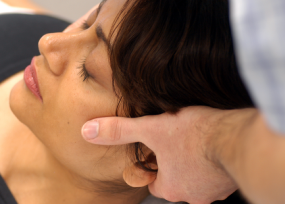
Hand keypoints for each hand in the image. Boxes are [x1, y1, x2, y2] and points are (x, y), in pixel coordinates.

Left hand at [81, 106, 237, 203]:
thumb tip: (88, 131)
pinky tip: (210, 142)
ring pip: (195, 176)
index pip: (153, 181)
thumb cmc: (194, 135)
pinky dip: (209, 160)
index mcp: (169, 186)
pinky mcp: (230, 180)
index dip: (151, 164)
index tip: (154, 149)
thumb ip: (119, 130)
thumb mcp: (150, 128)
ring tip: (192, 139)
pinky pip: (214, 172)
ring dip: (191, 160)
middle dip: (172, 162)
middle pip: (174, 179)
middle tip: (174, 141)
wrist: (235, 136)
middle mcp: (192, 194)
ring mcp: (213, 190)